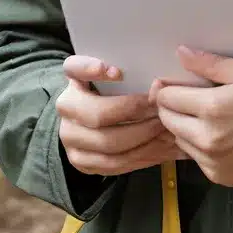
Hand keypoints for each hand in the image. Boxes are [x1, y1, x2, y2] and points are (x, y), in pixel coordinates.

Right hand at [56, 57, 186, 175]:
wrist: (91, 118)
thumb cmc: (113, 89)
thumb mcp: (116, 73)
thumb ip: (130, 69)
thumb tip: (158, 84)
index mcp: (73, 78)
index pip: (75, 68)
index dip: (91, 68)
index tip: (117, 71)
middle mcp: (66, 107)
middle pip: (100, 115)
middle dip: (137, 114)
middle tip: (161, 109)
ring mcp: (70, 138)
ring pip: (109, 145)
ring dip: (144, 139)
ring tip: (166, 130)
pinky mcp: (81, 161)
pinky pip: (114, 165)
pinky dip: (142, 156)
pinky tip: (160, 147)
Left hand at [151, 46, 232, 187]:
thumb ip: (210, 64)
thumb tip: (181, 53)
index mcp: (212, 109)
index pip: (167, 98)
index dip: (166, 86)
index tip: (171, 80)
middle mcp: (208, 141)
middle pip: (168, 121)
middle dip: (170, 106)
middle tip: (186, 95)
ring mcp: (215, 164)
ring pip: (180, 141)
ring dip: (183, 126)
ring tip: (205, 114)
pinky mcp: (223, 178)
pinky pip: (197, 159)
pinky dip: (199, 145)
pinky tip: (219, 134)